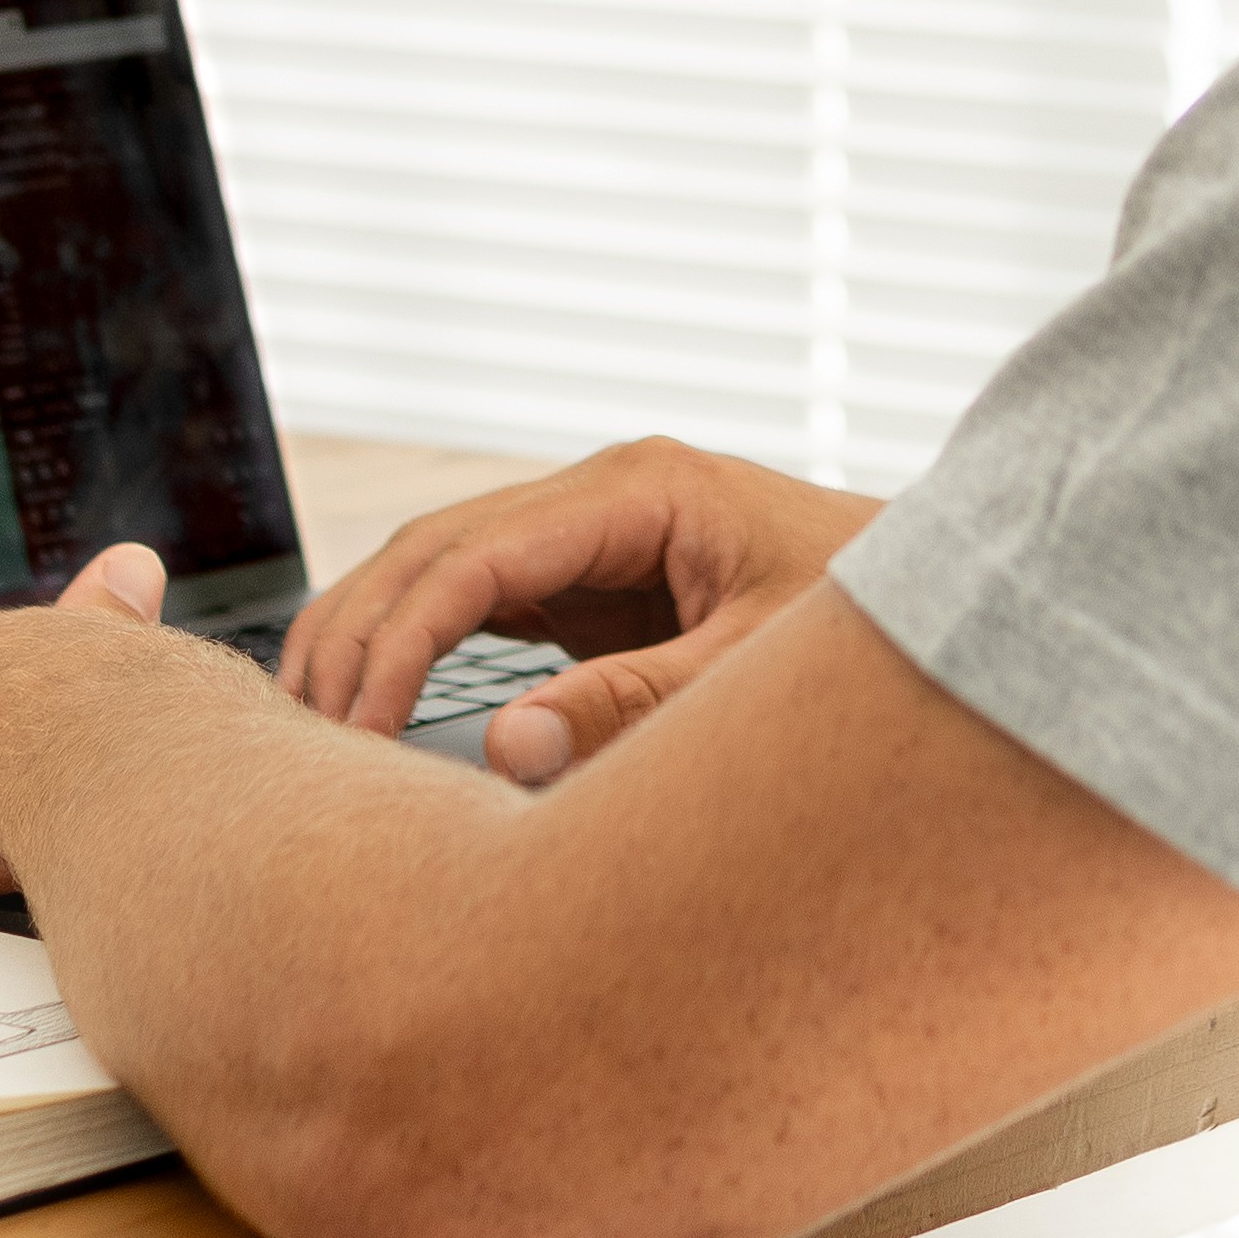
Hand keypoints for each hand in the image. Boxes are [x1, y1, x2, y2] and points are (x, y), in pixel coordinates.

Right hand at [282, 439, 872, 786]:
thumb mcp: (749, 673)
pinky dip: (422, 650)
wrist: (936, 603)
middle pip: (435, 547)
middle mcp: (602, 494)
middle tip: (303, 737)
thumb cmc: (861, 619)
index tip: (357, 726)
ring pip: (442, 569)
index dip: (401, 639)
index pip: (475, 552)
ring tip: (313, 727)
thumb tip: (506, 750)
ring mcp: (593, 531)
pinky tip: (376, 710)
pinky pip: (483, 604)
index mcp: (638, 487)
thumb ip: (632, 708)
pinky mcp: (595, 578)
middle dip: (358, 634)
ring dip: (373, 637)